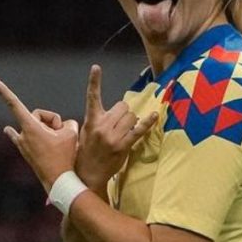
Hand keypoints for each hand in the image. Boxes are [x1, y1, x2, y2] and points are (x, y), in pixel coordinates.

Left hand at [0, 77, 78, 191]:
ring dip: (46, 129)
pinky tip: (7, 130)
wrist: (59, 181)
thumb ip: (67, 122)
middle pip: (39, 115)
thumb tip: (62, 126)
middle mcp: (22, 134)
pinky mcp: (25, 152)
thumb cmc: (66, 156)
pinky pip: (19, 137)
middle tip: (63, 133)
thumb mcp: (73, 133)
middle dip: (52, 121)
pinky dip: (14, 133)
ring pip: (35, 126)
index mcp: (30, 127)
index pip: (14, 104)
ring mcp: (23, 144)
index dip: (3, 91)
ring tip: (57, 142)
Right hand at [76, 65, 158, 190]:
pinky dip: (148, 122)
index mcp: (91, 121)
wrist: (88, 174)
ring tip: (123, 132)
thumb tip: (118, 111)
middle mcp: (101, 126)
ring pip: (131, 116)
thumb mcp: (86, 132)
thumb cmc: (87, 152)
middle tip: (118, 125)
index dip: (94, 81)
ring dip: (132, 122)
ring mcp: (112, 136)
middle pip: (122, 106)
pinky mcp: (123, 145)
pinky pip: (139, 130)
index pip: (92, 97)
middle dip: (123, 113)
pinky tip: (155, 116)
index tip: (96, 67)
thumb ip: (98, 119)